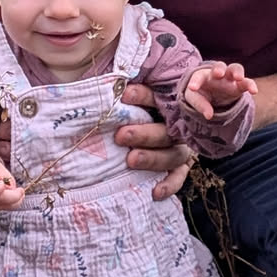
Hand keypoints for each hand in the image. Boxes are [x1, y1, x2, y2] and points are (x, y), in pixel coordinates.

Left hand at [115, 81, 194, 200]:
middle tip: (121, 136)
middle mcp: (174, 126)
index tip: (123, 96)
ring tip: (131, 160)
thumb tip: (98, 85)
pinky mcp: (179, 168)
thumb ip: (117, 94)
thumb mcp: (124, 100)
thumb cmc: (127, 115)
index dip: (142, 96)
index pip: (157, 97)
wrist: (145, 136)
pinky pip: (178, 177)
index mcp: (163, 104)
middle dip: (143, 133)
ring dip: (152, 158)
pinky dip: (169, 185)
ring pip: (172, 154)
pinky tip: (154, 192)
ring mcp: (179, 148)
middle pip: (165, 130)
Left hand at [183, 61, 256, 120]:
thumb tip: (209, 115)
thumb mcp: (194, 98)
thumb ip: (199, 104)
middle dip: (219, 69)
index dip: (195, 82)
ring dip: (237, 72)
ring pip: (235, 68)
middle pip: (220, 65)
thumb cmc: (201, 93)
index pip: (198, 76)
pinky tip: (254, 91)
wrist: (212, 95)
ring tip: (239, 78)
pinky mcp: (240, 87)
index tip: (192, 88)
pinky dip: (251, 85)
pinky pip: (247, 82)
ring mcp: (230, 79)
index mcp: (203, 76)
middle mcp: (218, 74)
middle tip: (218, 74)